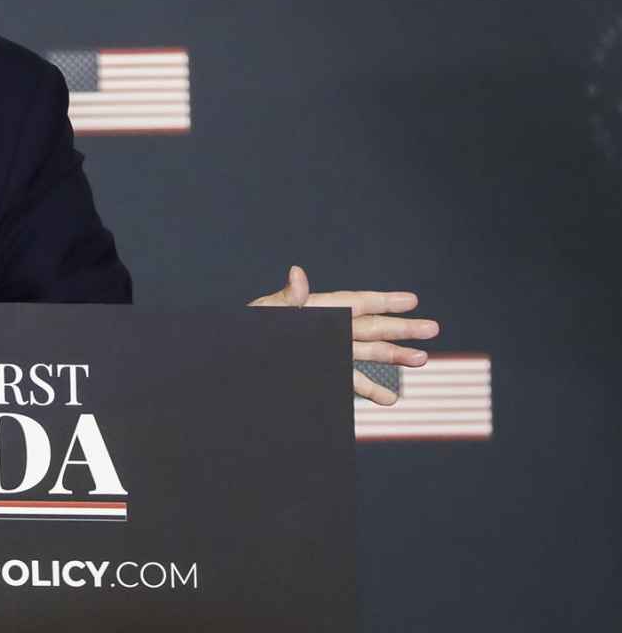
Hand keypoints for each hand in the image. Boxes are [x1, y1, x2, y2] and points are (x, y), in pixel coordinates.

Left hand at [249, 265, 438, 405]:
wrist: (238, 362)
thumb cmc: (249, 329)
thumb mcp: (267, 312)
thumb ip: (287, 297)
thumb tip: (297, 272)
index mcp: (316, 309)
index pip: (356, 303)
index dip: (384, 301)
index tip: (412, 299)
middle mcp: (327, 330)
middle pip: (371, 328)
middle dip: (402, 328)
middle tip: (432, 328)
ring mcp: (327, 351)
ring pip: (368, 354)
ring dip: (394, 357)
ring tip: (421, 360)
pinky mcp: (324, 372)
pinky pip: (352, 381)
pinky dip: (371, 390)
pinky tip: (390, 398)